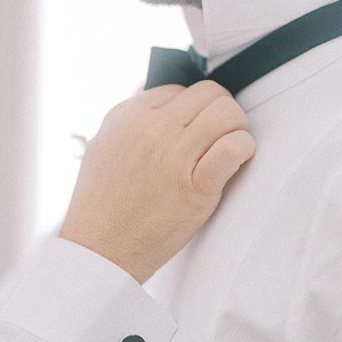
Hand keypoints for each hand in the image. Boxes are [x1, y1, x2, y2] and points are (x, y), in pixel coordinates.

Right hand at [59, 80, 253, 282]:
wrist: (99, 251)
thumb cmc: (102, 206)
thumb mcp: (103, 148)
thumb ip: (131, 124)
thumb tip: (165, 106)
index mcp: (126, 116)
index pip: (179, 90)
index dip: (192, 109)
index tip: (194, 131)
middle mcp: (151, 129)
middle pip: (209, 94)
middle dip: (220, 111)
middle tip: (218, 137)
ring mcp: (174, 156)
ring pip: (227, 112)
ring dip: (236, 128)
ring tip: (228, 149)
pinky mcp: (195, 186)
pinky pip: (234, 147)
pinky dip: (243, 150)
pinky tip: (236, 162)